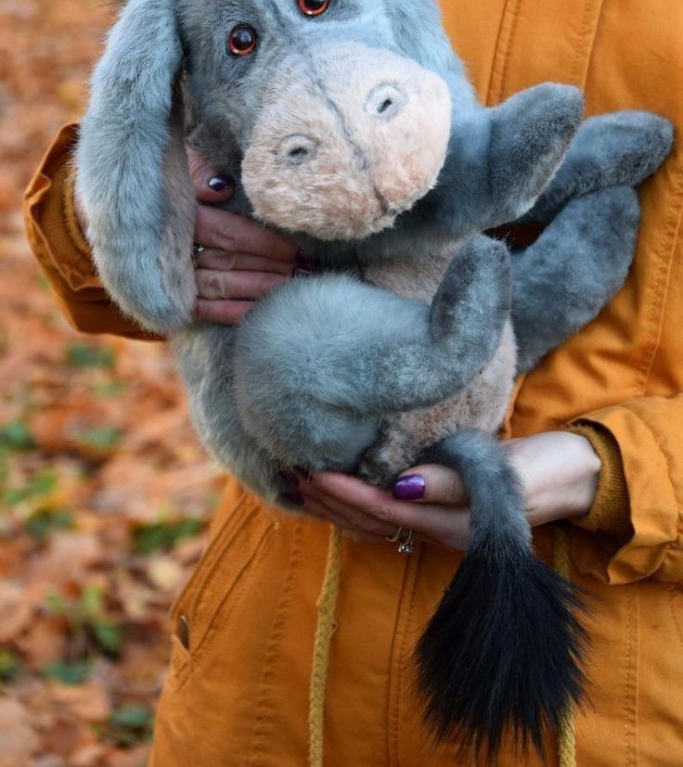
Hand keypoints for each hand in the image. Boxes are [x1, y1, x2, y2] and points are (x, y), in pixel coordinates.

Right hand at [188, 148, 301, 324]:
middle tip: (305, 271)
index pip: (230, 233)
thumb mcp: (189, 165)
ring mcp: (175, 275)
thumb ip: (204, 172)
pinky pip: (206, 309)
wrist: (152, 202)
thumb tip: (221, 187)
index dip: (265, 243)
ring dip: (260, 290)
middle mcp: (178, 247)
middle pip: (232, 261)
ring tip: (291, 289)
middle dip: (272, 268)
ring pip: (222, 286)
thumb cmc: (182, 181)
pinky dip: (233, 312)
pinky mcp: (175, 297)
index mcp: (184, 214)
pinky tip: (260, 311)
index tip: (296, 250)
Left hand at [285, 431, 600, 548]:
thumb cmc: (539, 471)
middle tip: (289, 472)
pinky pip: (388, 517)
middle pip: (370, 521)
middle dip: (328, 500)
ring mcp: (438, 527)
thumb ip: (450, 482)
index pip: (383, 507)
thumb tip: (399, 484)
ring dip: (334, 505)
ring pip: (374, 522)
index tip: (311, 471)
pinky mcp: (440, 516)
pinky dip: (356, 505)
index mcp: (450, 521)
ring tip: (297, 483)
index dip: (345, 491)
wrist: (572, 480)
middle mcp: (438, 530)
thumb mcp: (500, 473)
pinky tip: (335, 492)